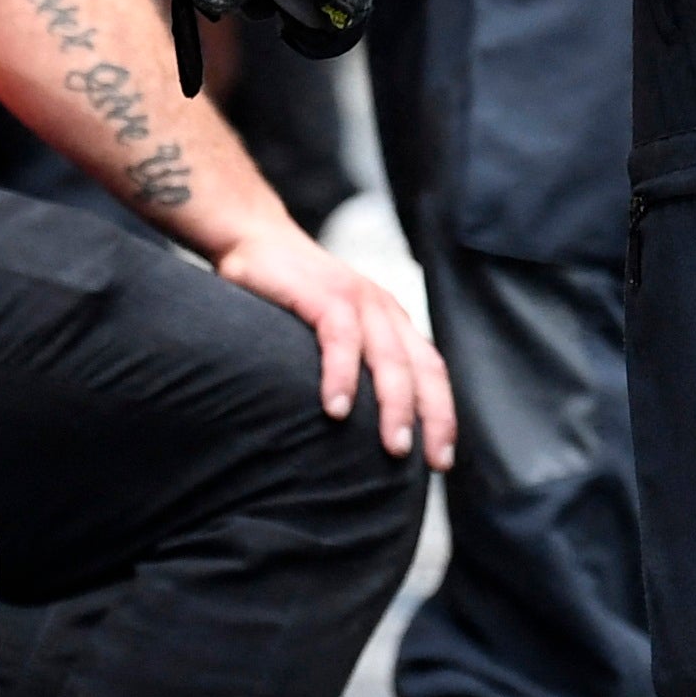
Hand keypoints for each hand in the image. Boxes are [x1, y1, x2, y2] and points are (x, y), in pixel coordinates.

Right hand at [216, 221, 452, 467]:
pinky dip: (342, 375)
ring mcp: (356, 298)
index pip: (430, 370)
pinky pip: (341, 337)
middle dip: (428, 417)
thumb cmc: (288, 295)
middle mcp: (382, 309)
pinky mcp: (323, 293)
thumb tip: (359, 428)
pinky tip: (337, 409)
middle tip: (423, 460)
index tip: (442, 460)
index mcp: (390, 321)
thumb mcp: (331, 330)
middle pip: (419, 368)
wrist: (253, 236)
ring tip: (393, 446)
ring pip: (389, 357)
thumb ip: (350, 366)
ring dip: (393, 405)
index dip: (442, 415)